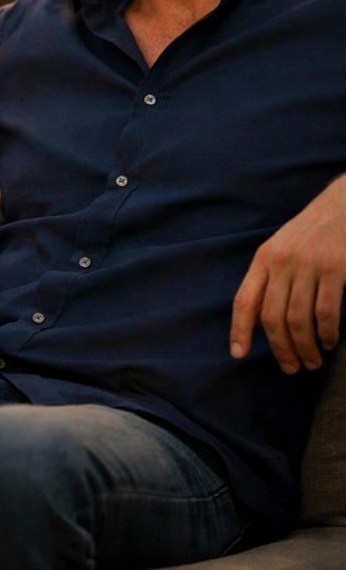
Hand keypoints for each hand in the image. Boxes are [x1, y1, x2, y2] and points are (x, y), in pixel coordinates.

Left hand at [231, 175, 345, 372]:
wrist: (342, 205)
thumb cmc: (310, 234)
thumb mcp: (280, 250)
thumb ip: (269, 281)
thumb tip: (258, 322)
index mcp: (263, 258)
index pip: (243, 300)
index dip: (238, 330)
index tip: (238, 354)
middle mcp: (280, 262)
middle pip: (271, 317)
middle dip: (280, 349)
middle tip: (292, 368)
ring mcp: (307, 264)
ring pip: (298, 319)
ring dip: (305, 347)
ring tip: (313, 361)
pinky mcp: (335, 267)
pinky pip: (326, 312)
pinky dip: (327, 333)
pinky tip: (330, 342)